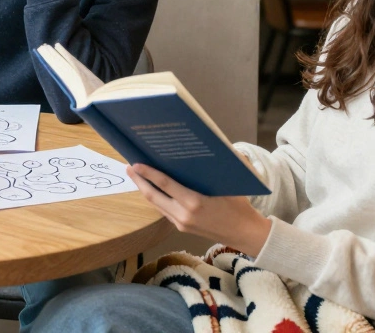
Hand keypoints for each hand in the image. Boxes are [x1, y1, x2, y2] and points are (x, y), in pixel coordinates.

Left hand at [127, 164, 272, 256]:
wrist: (245, 234)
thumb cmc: (240, 204)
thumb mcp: (230, 182)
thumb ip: (218, 163)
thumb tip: (210, 142)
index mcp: (195, 202)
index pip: (165, 184)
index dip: (148, 173)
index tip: (135, 163)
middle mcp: (184, 214)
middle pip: (153, 196)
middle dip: (139, 181)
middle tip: (129, 166)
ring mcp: (181, 223)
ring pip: (156, 204)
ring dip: (144, 189)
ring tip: (136, 175)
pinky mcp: (181, 228)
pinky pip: (163, 210)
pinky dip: (155, 198)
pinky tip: (151, 188)